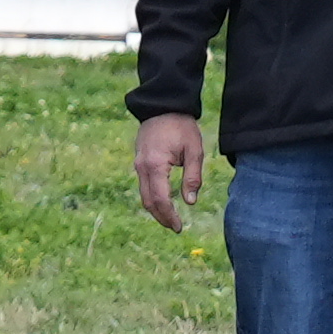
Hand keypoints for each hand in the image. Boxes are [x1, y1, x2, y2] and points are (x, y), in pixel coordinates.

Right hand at [133, 111, 210, 228]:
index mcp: (156, 165)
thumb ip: (193, 178)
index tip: (179, 227)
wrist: (163, 106)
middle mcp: (142, 167)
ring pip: (144, 195)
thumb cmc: (181, 127)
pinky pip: (144, 185)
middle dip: (161, 217)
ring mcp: (138, 165)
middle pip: (148, 201)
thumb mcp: (194, 151)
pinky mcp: (139, 162)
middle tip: (176, 227)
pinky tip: (165, 202)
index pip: (161, 199)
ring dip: (156, 209)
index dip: (169, 216)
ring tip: (170, 218)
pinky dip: (153, 197)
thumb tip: (190, 203)